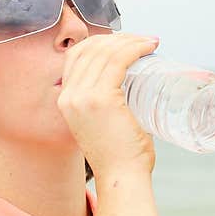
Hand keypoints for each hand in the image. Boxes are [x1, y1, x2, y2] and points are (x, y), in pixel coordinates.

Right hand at [57, 33, 159, 178]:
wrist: (121, 177)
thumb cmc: (119, 154)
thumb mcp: (101, 123)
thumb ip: (104, 106)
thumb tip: (130, 88)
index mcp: (65, 100)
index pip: (76, 56)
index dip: (100, 42)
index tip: (125, 43)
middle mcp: (68, 96)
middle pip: (90, 49)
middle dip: (118, 38)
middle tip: (142, 41)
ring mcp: (82, 97)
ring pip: (105, 52)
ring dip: (130, 40)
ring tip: (149, 42)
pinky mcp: (101, 99)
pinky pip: (118, 61)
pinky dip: (134, 49)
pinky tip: (148, 47)